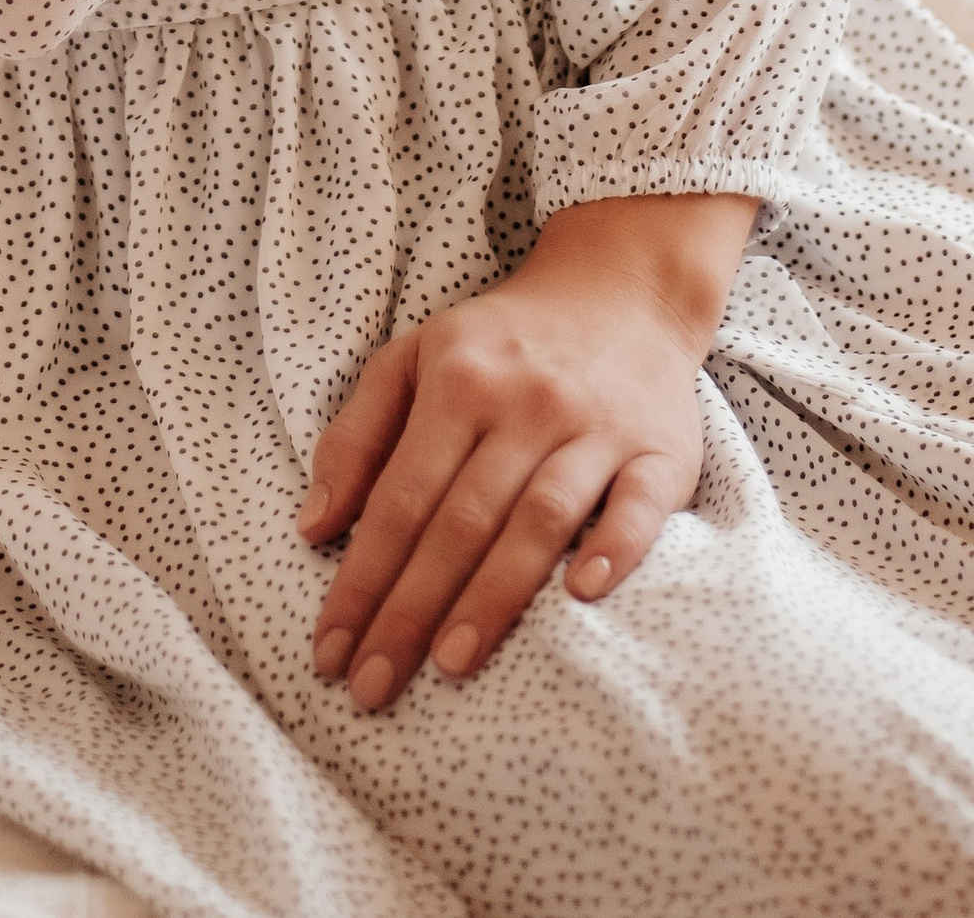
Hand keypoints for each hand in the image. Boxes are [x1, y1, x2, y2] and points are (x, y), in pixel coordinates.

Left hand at [295, 192, 753, 712]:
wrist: (623, 286)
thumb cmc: (504, 339)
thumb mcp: (414, 356)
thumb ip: (356, 435)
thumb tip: (313, 529)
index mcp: (458, 382)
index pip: (400, 499)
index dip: (362, 579)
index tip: (329, 651)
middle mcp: (525, 404)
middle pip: (461, 521)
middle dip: (410, 610)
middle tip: (371, 688)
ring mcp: (595, 426)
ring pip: (538, 520)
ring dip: (492, 596)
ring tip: (449, 665)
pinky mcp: (660, 448)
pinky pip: (639, 504)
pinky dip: (614, 548)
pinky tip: (581, 595)